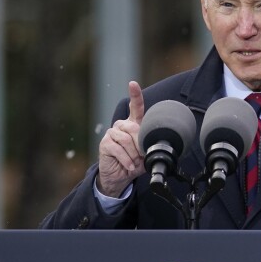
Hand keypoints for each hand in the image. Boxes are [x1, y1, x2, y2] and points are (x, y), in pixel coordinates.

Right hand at [97, 81, 145, 196]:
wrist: (120, 177)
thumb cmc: (135, 163)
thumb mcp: (146, 154)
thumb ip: (150, 146)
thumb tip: (155, 144)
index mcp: (134, 125)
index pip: (135, 107)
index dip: (135, 95)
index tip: (133, 84)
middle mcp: (122, 126)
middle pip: (134, 128)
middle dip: (141, 145)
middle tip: (142, 156)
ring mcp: (112, 134)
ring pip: (127, 140)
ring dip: (134, 155)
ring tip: (135, 162)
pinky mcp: (105, 143)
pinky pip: (118, 149)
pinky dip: (127, 160)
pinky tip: (129, 166)